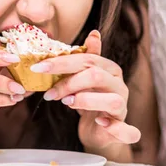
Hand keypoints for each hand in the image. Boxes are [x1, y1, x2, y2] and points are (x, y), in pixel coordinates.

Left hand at [31, 31, 140, 151]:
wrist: (99, 132)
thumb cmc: (89, 101)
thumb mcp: (84, 78)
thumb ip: (85, 59)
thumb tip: (94, 33)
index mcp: (110, 70)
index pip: (86, 59)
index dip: (61, 62)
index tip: (38, 67)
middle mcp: (119, 86)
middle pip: (95, 76)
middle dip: (67, 82)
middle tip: (48, 92)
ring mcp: (123, 107)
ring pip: (112, 100)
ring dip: (85, 100)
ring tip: (66, 103)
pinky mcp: (123, 129)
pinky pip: (126, 129)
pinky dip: (114, 127)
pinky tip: (99, 122)